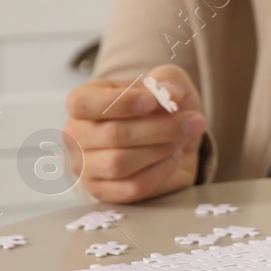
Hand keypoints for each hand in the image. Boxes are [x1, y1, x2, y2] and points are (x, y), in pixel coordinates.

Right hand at [63, 65, 205, 203]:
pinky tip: (173, 158)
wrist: (174, 140)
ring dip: (160, 150)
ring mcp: (86, 166)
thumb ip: (169, 79)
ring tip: (181, 140)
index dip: (119, 102)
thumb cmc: (162, 108)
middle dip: (159, 128)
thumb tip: (169, 93)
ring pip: (119, 163)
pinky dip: (160, 172)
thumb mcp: (169, 82)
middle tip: (193, 121)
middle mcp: (77, 135)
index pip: (83, 103)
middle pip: (112, 135)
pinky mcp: (104, 192)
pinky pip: (131, 187)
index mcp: (83, 101)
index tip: (153, 101)